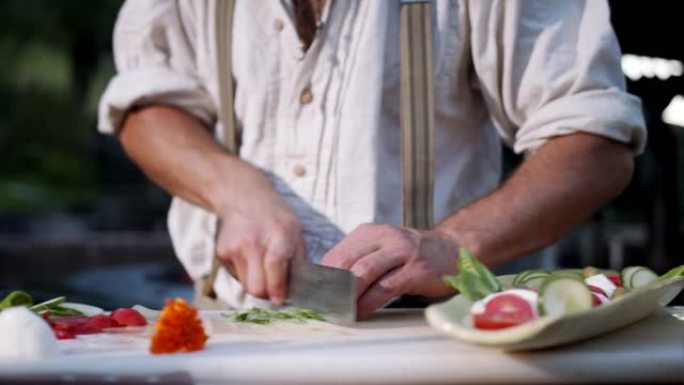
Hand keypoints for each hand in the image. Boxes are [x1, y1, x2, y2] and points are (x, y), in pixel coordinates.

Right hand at [215, 167, 305, 304]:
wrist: (242, 196)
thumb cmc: (276, 217)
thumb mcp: (296, 233)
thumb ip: (298, 262)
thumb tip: (299, 292)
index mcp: (278, 237)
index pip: (276, 276)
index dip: (279, 293)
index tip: (282, 299)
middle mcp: (253, 242)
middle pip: (257, 289)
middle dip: (267, 295)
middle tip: (274, 290)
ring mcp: (234, 247)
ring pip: (246, 286)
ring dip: (257, 284)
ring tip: (263, 267)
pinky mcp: (221, 252)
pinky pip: (236, 276)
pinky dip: (246, 274)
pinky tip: (250, 258)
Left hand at [321, 224, 458, 317]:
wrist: (453, 250)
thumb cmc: (412, 255)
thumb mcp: (383, 248)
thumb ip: (359, 259)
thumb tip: (328, 284)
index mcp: (370, 232)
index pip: (337, 252)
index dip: (323, 275)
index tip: (315, 294)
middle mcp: (385, 238)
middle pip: (346, 260)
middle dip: (331, 286)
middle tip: (322, 305)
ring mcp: (402, 253)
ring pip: (363, 272)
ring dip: (347, 295)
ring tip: (337, 311)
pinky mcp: (416, 271)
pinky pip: (385, 288)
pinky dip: (368, 302)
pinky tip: (359, 313)